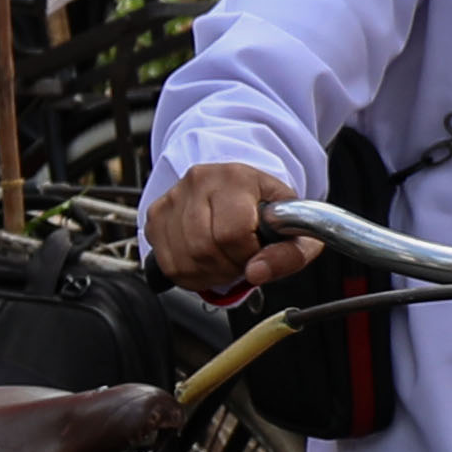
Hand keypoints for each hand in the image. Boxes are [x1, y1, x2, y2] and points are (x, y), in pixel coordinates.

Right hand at [148, 160, 310, 298]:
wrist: (243, 189)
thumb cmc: (268, 209)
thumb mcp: (295, 229)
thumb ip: (287, 254)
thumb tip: (256, 273)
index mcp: (236, 177)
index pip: (233, 233)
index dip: (248, 253)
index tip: (256, 250)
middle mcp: (198, 182)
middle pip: (204, 247)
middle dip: (227, 267)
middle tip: (241, 259)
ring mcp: (172, 198)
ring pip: (184, 259)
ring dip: (209, 273)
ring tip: (225, 261)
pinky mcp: (156, 216)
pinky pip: (168, 263)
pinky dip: (189, 273)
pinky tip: (205, 262)